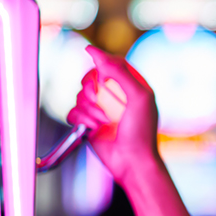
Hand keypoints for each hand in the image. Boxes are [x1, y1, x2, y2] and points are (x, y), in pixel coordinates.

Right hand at [65, 46, 159, 182]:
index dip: (102, 60)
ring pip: (80, 95)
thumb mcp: (138, 97)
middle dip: (90, 87)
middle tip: (96, 98)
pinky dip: (81, 119)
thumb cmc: (141, 132)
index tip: (90, 56)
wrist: (131, 162)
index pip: (113, 63)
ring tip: (102, 121)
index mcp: (132, 86)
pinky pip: (74, 112)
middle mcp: (115, 96)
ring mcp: (101, 109)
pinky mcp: (89, 123)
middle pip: (91, 77)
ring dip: (89, 108)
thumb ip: (119, 72)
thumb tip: (96, 53)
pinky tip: (93, 128)